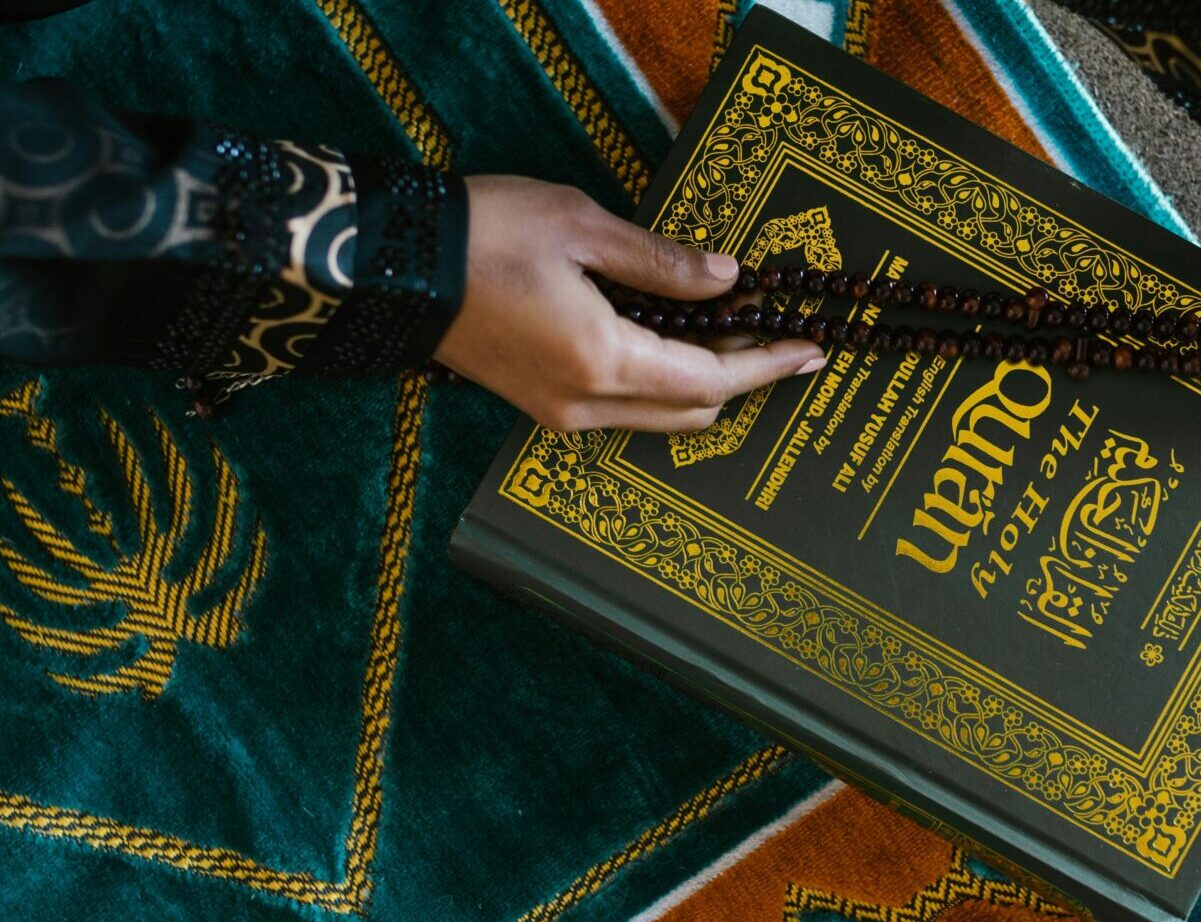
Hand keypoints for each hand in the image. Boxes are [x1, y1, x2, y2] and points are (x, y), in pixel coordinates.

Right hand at [434, 176, 824, 431]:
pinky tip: (671, 339)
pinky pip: (620, 407)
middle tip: (778, 334)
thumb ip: (660, 261)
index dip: (768, 364)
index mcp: (602, 361)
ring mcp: (557, 412)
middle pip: (691, 411)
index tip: (811, 350)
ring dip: (701, 381)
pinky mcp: (537, 402)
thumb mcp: (582, 226)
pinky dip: (659, 382)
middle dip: (742, 377)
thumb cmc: (482, 234)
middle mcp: (584, 404)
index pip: (710, 378)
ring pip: (656, 415)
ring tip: (732, 332)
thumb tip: (724, 279)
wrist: (388, 264)